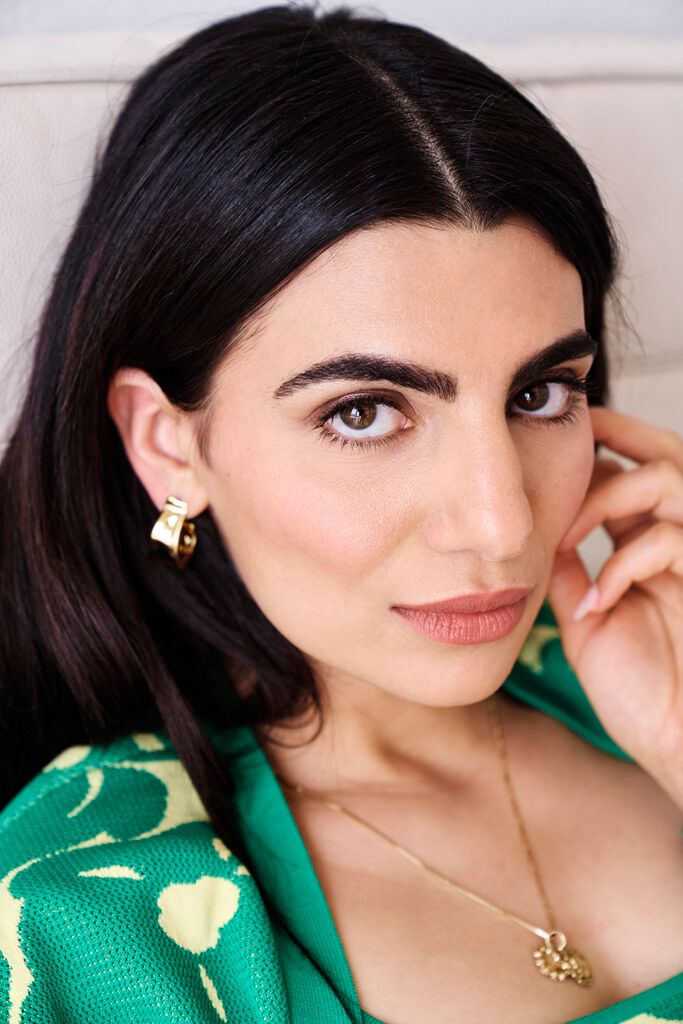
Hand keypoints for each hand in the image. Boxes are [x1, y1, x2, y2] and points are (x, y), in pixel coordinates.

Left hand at [546, 405, 682, 807]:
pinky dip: (626, 561)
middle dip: (622, 432)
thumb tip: (538, 531)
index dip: (599, 450)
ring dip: (611, 494)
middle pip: (668, 456)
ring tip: (568, 532)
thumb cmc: (642, 693)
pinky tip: (599, 600)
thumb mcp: (590, 620)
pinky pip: (672, 541)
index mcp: (651, 549)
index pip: (633, 473)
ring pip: (671, 480)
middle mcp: (682, 544)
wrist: (678, 747)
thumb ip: (571, 572)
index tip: (552, 441)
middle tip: (574, 429)